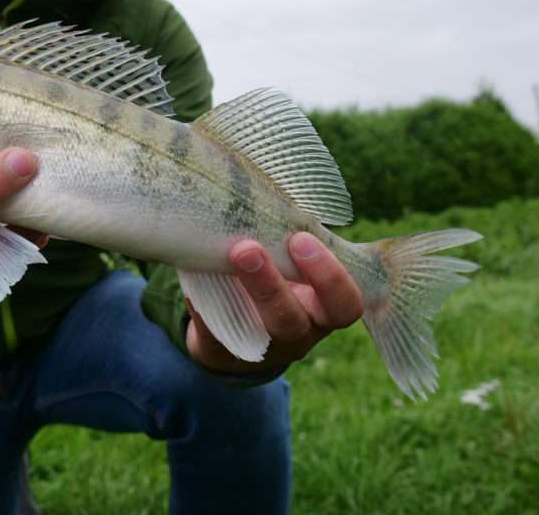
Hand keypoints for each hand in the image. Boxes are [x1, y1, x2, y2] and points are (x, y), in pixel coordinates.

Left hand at [185, 233, 363, 374]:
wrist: (236, 328)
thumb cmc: (275, 279)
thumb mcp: (291, 263)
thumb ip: (286, 238)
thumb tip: (258, 186)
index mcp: (321, 310)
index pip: (345, 303)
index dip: (329, 276)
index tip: (301, 238)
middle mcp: (297, 333)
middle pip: (292, 321)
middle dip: (272, 285)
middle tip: (250, 248)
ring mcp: (259, 349)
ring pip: (254, 332)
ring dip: (240, 293)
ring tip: (228, 255)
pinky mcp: (221, 353)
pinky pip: (212, 334)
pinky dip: (202, 306)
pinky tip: (193, 276)